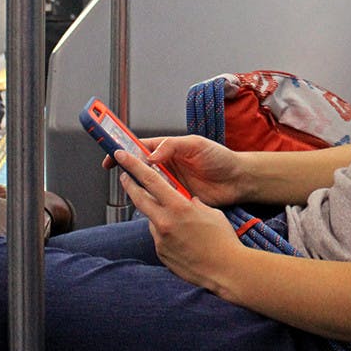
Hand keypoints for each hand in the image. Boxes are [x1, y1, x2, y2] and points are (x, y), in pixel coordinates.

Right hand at [101, 134, 249, 205]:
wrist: (238, 180)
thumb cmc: (220, 158)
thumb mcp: (197, 145)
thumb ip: (173, 147)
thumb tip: (150, 157)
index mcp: (169, 150)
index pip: (140, 148)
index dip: (125, 151)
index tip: (112, 155)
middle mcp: (167, 166)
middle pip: (140, 168)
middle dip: (126, 171)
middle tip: (116, 175)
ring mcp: (171, 184)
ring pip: (147, 187)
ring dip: (138, 189)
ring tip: (131, 191)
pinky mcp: (177, 199)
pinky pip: (160, 202)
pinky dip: (153, 204)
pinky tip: (149, 206)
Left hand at [114, 149, 244, 289]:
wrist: (226, 270)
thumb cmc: (223, 239)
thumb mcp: (210, 211)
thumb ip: (192, 203)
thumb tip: (185, 201)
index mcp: (178, 207)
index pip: (150, 181)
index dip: (134, 166)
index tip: (121, 157)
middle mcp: (164, 222)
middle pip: (139, 198)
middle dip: (130, 185)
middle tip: (125, 176)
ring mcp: (160, 239)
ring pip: (151, 219)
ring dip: (157, 214)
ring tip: (179, 221)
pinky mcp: (161, 253)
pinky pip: (159, 236)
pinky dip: (166, 232)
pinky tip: (183, 238)